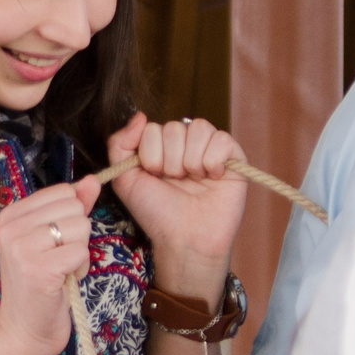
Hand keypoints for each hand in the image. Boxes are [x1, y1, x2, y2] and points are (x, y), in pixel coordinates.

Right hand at [0, 181, 99, 354]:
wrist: (24, 330)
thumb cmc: (42, 284)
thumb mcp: (53, 240)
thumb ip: (72, 208)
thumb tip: (92, 181)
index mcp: (11, 214)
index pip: (63, 191)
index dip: (71, 218)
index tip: (55, 243)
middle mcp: (11, 226)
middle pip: (74, 208)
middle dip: (78, 236)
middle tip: (58, 260)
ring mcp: (22, 247)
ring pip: (81, 227)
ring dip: (80, 253)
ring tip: (60, 270)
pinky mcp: (38, 269)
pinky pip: (81, 252)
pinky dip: (80, 268)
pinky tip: (63, 281)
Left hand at [104, 114, 247, 300]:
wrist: (186, 239)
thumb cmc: (157, 213)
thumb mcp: (126, 179)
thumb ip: (120, 144)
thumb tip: (140, 115)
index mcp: (162, 147)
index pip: (153, 128)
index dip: (151, 156)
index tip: (155, 178)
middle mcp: (186, 144)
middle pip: (175, 128)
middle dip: (170, 162)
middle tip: (176, 182)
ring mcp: (210, 149)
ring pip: (199, 129)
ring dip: (191, 162)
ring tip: (194, 181)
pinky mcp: (234, 157)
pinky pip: (222, 139)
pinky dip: (213, 162)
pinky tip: (213, 178)